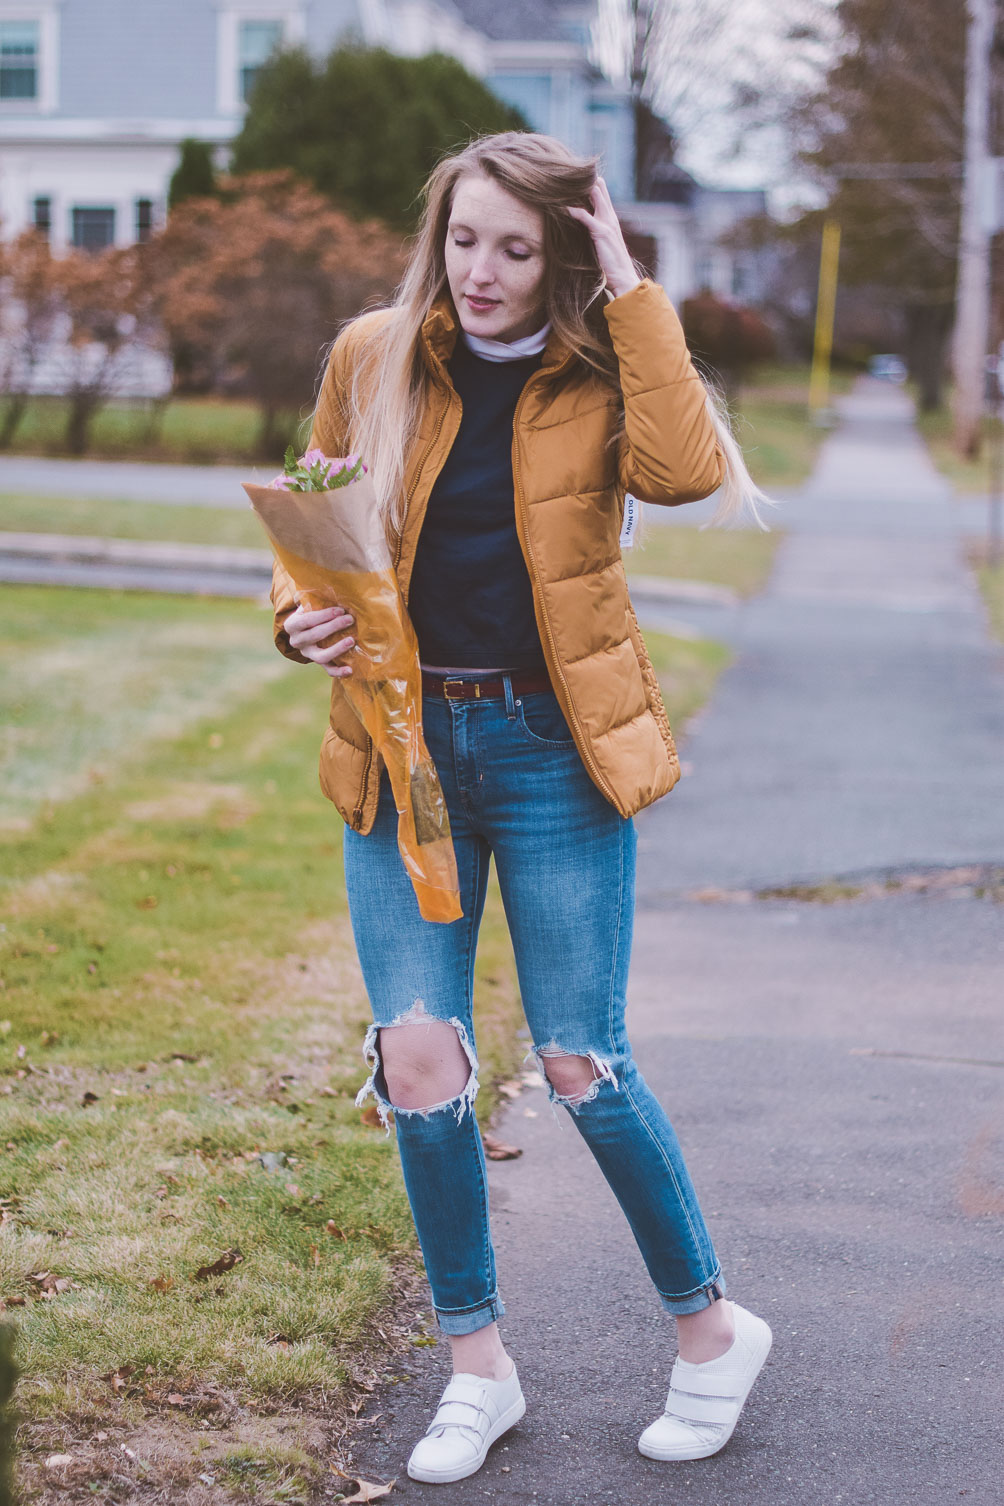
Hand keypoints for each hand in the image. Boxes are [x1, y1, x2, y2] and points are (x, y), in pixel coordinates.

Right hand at [285, 601, 353, 678]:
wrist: (303, 630)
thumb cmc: (310, 612)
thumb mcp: (307, 604)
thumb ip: (315, 599)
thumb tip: (330, 586)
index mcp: (293, 625)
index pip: (308, 620)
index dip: (324, 615)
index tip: (340, 610)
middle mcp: (297, 642)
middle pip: (315, 636)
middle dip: (334, 627)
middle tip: (350, 619)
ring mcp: (308, 654)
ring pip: (321, 656)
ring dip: (337, 649)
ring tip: (351, 641)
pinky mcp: (318, 663)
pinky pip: (328, 670)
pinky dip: (339, 672)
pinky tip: (350, 670)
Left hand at [565, 177, 641, 299]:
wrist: (623, 277)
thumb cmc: (611, 263)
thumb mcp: (602, 243)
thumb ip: (595, 232)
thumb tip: (581, 228)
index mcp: (610, 217)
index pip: (600, 192)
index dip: (588, 184)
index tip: (572, 180)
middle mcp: (610, 215)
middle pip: (598, 187)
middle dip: (584, 179)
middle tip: (566, 174)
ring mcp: (607, 222)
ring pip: (594, 195)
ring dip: (580, 188)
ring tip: (563, 182)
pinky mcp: (601, 231)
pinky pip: (586, 216)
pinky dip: (575, 211)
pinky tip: (564, 208)